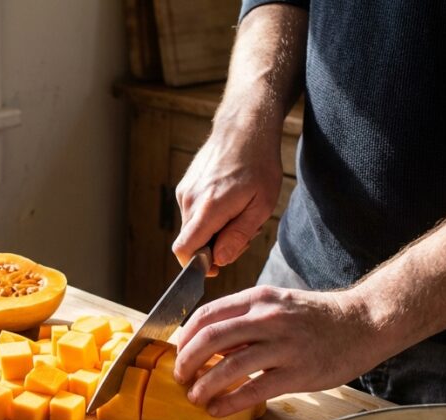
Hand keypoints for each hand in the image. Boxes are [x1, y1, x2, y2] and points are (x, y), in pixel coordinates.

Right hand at [172, 122, 283, 268]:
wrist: (244, 128)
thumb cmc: (258, 165)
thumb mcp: (261, 205)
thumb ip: (238, 236)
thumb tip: (219, 260)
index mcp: (208, 208)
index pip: (184, 250)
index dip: (197, 265)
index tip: (217, 264)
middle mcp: (189, 201)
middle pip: (191, 242)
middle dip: (213, 247)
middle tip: (242, 232)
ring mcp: (184, 192)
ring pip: (193, 228)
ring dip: (213, 230)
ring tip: (238, 211)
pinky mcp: (185, 186)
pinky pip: (193, 213)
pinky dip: (209, 216)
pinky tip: (228, 200)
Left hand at [173, 285, 386, 416]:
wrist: (364, 323)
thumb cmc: (317, 318)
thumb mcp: (278, 305)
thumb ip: (245, 320)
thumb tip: (210, 343)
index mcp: (258, 299)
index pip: (207, 314)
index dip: (185, 337)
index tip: (178, 352)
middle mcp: (268, 318)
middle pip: (210, 338)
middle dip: (187, 361)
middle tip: (180, 377)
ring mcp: (284, 345)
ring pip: (229, 365)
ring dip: (205, 384)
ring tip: (195, 397)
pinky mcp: (298, 372)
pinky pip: (255, 389)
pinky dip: (229, 402)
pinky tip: (218, 410)